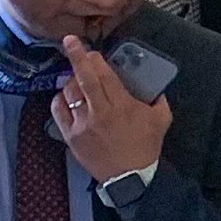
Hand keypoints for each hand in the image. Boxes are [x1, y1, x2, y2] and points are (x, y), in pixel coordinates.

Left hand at [50, 34, 170, 185]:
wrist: (129, 177)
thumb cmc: (146, 147)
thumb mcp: (161, 120)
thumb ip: (159, 99)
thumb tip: (155, 85)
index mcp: (122, 105)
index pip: (104, 75)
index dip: (94, 59)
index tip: (91, 50)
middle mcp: (99, 112)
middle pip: (83, 78)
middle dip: (75, 56)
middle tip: (70, 43)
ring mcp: (81, 124)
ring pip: (69, 92)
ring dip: (71, 80)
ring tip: (75, 77)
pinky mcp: (70, 136)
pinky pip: (58, 111)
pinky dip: (59, 99)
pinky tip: (65, 96)